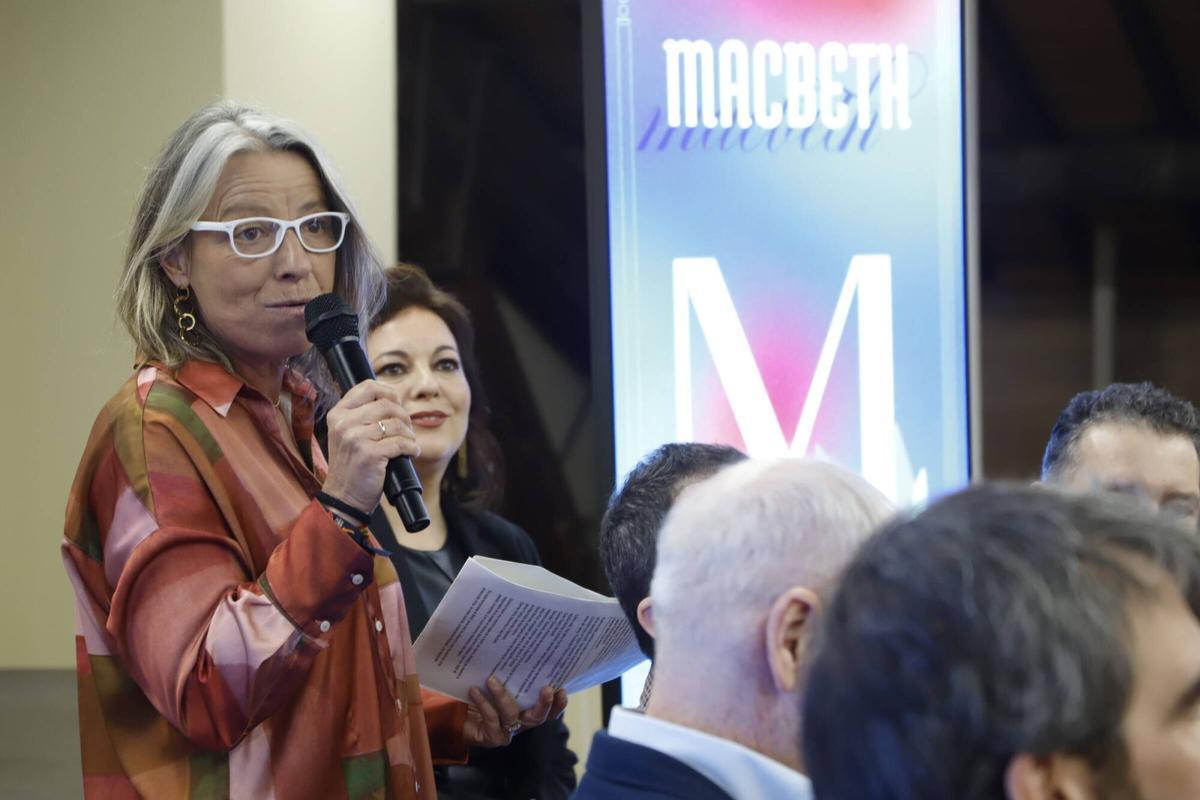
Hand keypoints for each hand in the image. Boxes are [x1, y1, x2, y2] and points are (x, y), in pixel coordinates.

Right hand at [321, 380, 418, 514]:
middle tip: (406, 430)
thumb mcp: (348, 434)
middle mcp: (344, 423)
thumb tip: (395, 397)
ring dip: (409, 434)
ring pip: (397, 424)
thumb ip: (363, 415)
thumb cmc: (351, 465)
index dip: (389, 392)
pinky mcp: (370, 454)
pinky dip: (412, 448)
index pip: (368, 386)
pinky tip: (412, 453)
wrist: (343, 497)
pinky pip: (401, 443)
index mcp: (338, 414)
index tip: (397, 404)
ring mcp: (356, 438)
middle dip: (404, 416)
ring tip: (409, 443)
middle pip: (387, 404)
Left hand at [465, 676, 568, 748]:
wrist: (458, 717)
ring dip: (502, 696)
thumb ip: (507, 670)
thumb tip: (513, 644)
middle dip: (544, 704)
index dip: (558, 703)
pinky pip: (491, 719)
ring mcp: (507, 732)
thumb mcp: (497, 681)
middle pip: (538, 717)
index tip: (562, 689)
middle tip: (547, 688)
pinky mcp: (492, 737)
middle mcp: (521, 722)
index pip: (549, 710)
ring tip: (491, 679)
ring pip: (512, 716)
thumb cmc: (481, 696)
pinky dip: (484, 703)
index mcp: (528, 710)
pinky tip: (474, 690)